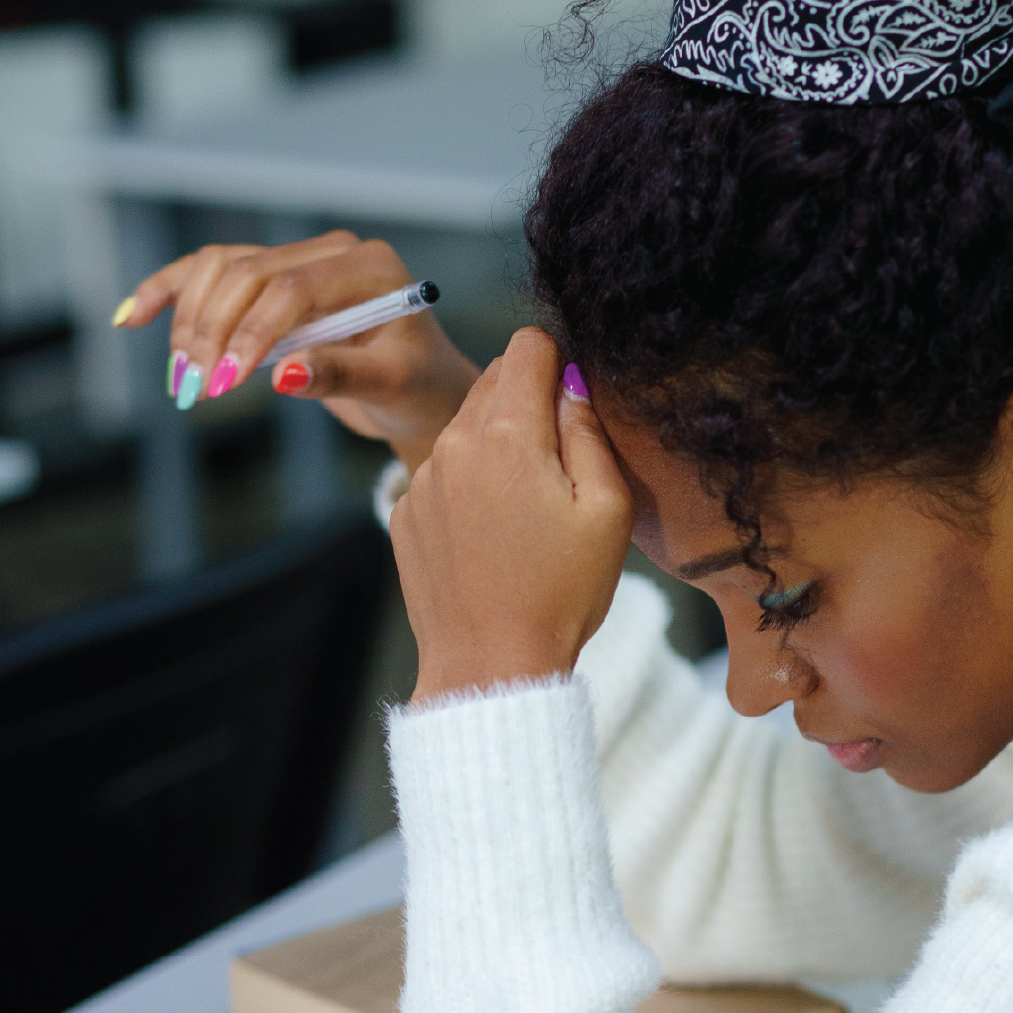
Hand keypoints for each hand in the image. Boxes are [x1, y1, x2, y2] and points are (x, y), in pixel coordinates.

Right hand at [113, 229, 479, 468]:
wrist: (419, 389)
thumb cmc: (414, 388)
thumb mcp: (389, 388)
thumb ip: (341, 376)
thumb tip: (284, 374)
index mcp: (368, 266)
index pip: (291, 287)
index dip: (250, 333)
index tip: (225, 383)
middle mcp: (330, 251)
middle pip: (246, 273)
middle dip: (212, 332)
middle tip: (195, 389)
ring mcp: (297, 258)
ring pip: (219, 269)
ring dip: (189, 321)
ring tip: (182, 378)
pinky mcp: (269, 277)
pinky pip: (210, 273)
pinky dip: (170, 292)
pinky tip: (133, 316)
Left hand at [393, 329, 633, 703]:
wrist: (490, 666)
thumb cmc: (560, 595)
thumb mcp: (606, 510)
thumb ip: (589, 431)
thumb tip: (572, 382)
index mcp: (507, 435)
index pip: (528, 346)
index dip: (559, 361)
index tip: (574, 401)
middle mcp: (453, 445)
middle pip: (493, 379)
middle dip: (528, 399)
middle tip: (559, 460)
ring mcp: (422, 480)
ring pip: (464, 425)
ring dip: (496, 443)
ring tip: (527, 505)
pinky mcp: (406, 514)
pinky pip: (442, 472)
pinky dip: (467, 484)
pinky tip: (492, 534)